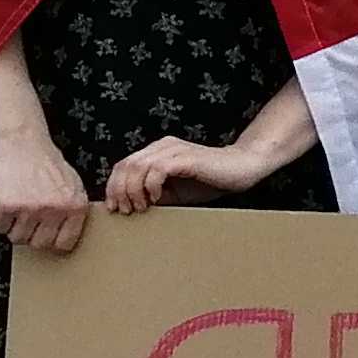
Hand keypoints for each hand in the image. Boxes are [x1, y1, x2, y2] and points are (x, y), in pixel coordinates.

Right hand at [0, 133, 92, 255]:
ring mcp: (29, 208)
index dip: (53, 244)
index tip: (47, 238)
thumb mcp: (73, 185)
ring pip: (17, 238)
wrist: (23, 144)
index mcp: (75, 206)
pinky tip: (6, 205)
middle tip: (29, 224)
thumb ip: (74, 211)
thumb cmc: (47, 164)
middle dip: (32, 238)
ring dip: (14, 229)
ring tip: (18, 211)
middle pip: (39, 244)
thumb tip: (67, 238)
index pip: (64, 243)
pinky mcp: (6, 205)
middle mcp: (54, 209)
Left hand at [102, 134, 251, 215]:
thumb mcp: (175, 192)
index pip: (124, 165)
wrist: (243, 168)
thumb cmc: (210, 181)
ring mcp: (174, 150)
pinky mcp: (186, 157)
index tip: (115, 208)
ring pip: (138, 167)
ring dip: (134, 190)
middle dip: (120, 191)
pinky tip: (157, 198)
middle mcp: (162, 146)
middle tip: (125, 211)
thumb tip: (130, 207)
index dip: (114, 186)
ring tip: (140, 207)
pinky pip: (158, 169)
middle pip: (126, 165)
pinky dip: (152, 186)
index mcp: (157, 151)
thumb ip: (153, 194)